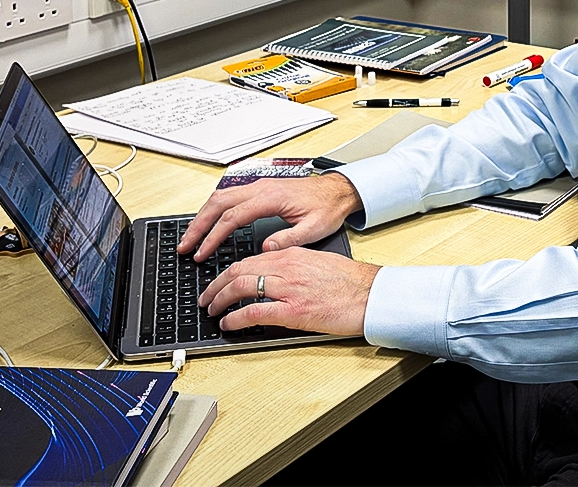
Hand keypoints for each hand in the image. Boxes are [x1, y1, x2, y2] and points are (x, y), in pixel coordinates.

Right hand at [176, 172, 363, 260]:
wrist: (338, 190)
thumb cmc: (327, 208)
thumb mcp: (315, 228)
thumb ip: (290, 239)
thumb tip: (265, 247)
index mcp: (270, 198)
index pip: (232, 217)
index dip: (214, 236)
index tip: (202, 253)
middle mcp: (260, 188)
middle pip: (218, 204)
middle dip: (198, 225)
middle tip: (185, 247)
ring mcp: (257, 187)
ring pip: (220, 198)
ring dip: (202, 217)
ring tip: (190, 238)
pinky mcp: (259, 189)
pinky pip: (228, 197)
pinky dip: (213, 210)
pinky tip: (208, 223)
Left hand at [201, 247, 380, 335]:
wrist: (370, 295)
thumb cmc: (350, 282)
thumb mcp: (318, 262)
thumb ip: (293, 263)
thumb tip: (273, 272)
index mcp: (292, 254)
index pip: (250, 259)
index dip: (228, 271)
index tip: (219, 281)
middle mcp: (287, 267)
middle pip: (238, 270)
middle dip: (216, 284)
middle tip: (206, 296)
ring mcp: (289, 289)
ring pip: (241, 287)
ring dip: (219, 299)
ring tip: (212, 310)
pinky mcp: (293, 311)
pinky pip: (254, 311)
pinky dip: (235, 317)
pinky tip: (228, 323)